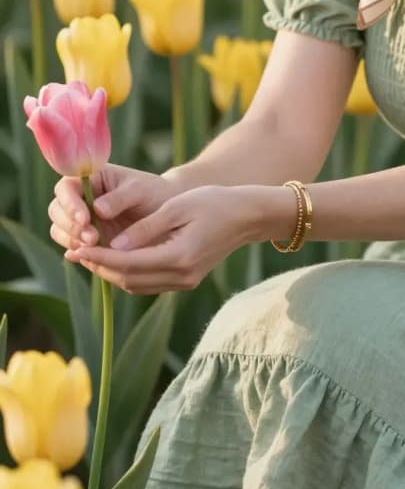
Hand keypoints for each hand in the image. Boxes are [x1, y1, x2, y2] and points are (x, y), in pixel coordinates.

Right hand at [48, 164, 176, 254]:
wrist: (170, 216)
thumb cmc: (155, 194)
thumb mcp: (141, 190)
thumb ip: (120, 198)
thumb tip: (97, 209)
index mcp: (89, 179)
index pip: (66, 187)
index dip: (70, 203)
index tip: (85, 218)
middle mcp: (80, 199)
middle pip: (57, 211)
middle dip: (70, 225)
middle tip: (92, 238)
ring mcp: (82, 221)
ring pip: (60, 230)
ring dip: (71, 240)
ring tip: (95, 247)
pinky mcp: (88, 241)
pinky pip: (73, 247)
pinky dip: (78, 252)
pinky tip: (90, 257)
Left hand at [69, 185, 261, 294]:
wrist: (247, 216)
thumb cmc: (214, 202)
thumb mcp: (177, 208)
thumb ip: (144, 228)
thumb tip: (113, 244)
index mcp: (179, 256)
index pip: (128, 263)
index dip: (98, 257)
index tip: (75, 248)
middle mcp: (182, 276)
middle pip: (129, 280)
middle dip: (99, 267)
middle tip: (74, 251)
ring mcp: (185, 281)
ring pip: (137, 285)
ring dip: (111, 273)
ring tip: (88, 256)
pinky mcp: (186, 280)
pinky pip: (149, 283)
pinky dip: (128, 274)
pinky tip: (114, 259)